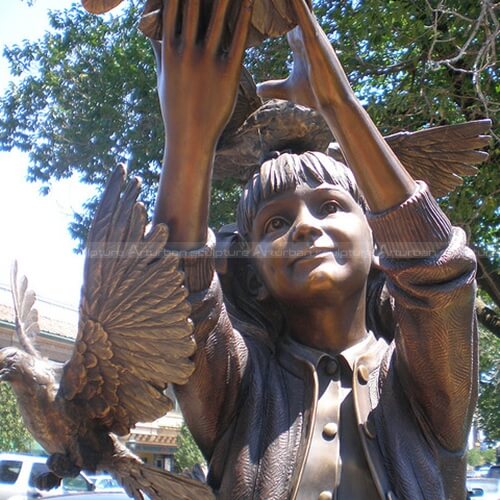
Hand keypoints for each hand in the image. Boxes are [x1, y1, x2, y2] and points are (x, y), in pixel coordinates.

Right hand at [152, 0, 253, 150]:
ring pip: (217, 19)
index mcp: (169, 51)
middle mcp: (186, 53)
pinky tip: (248, 2)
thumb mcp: (163, 76)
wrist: (190, 138)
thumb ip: (160, 50)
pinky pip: (237, 41)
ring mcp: (207, 64)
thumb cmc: (176, 107)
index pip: (173, 7)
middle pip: (194, 6)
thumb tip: (151, 30)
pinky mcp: (228, 75)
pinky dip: (243, 19)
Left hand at [257, 0, 351, 111]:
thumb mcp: (287, 90)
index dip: (272, 3)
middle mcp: (306, 32)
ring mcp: (312, 34)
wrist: (333, 106)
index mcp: (299, 41)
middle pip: (290, 3)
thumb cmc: (315, 96)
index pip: (282, 15)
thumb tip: (257, 90)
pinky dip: (294, 3)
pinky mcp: (315, 40)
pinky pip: (302, 15)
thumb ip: (273, 87)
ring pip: (297, 4)